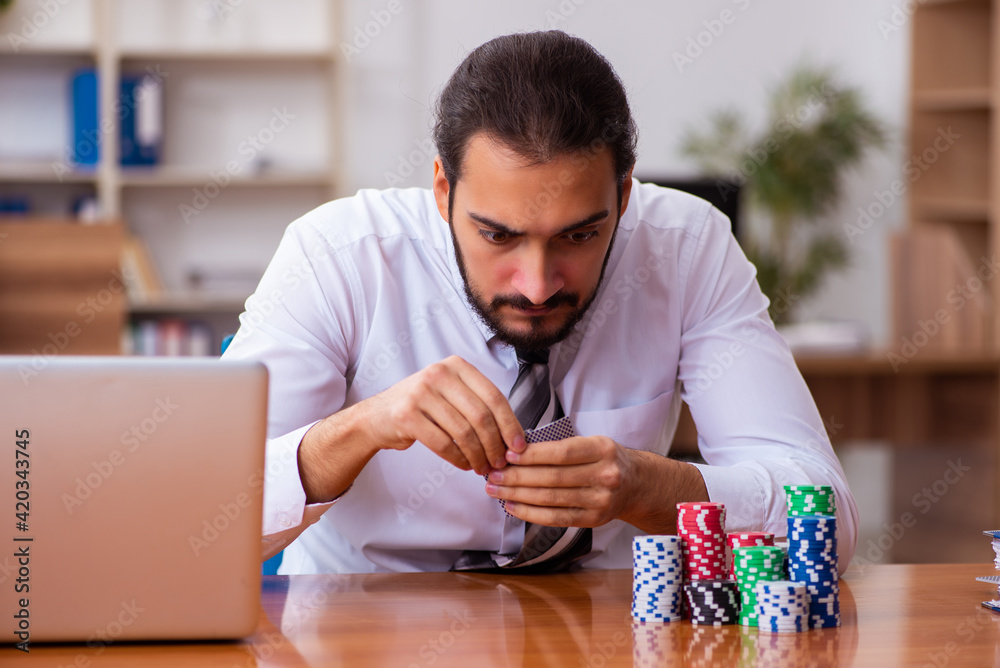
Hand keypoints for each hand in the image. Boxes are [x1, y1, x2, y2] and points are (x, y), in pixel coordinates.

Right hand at [365, 355, 523, 474]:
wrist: (378, 416)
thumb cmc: (422, 408)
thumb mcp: (450, 395)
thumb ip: (478, 406)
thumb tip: (514, 436)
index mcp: (456, 365)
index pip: (494, 396)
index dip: (510, 424)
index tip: (518, 446)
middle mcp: (439, 373)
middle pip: (481, 416)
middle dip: (495, 445)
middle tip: (500, 462)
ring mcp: (421, 392)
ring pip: (464, 432)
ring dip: (478, 456)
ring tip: (482, 467)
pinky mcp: (407, 415)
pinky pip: (444, 444)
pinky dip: (459, 459)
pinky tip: (464, 465)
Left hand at [484, 435, 634, 526]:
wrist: (636, 484)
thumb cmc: (605, 459)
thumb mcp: (591, 443)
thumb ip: (560, 446)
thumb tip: (516, 451)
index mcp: (603, 450)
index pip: (561, 453)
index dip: (532, 455)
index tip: (507, 455)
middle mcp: (605, 476)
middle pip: (552, 478)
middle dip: (517, 476)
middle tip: (492, 474)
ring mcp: (601, 501)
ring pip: (551, 499)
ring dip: (518, 495)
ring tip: (496, 490)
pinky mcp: (594, 520)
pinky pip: (556, 518)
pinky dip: (530, 513)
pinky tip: (512, 506)